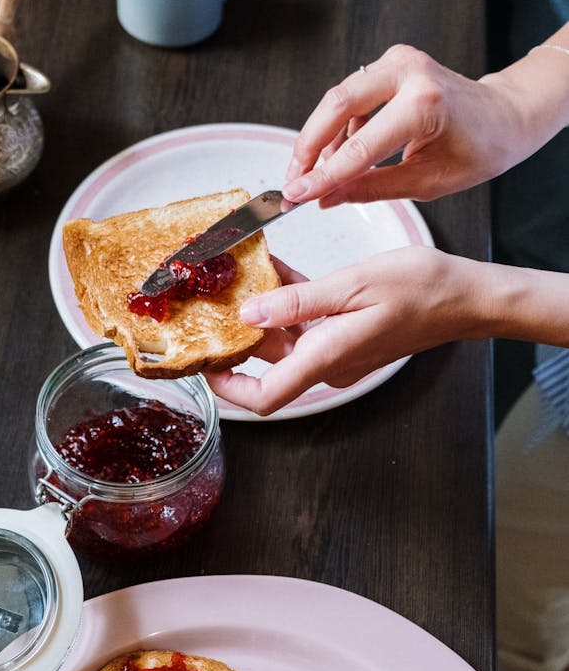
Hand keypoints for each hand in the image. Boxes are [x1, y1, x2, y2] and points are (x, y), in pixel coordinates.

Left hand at [207, 247, 486, 415]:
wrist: (466, 297)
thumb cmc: (421, 289)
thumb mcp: (352, 285)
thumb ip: (297, 301)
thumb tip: (251, 313)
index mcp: (326, 356)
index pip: (265, 397)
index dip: (228, 390)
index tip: (205, 366)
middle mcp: (329, 362)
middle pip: (269, 364)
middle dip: (238, 337)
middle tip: (213, 303)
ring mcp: (339, 351)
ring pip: (286, 340)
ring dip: (263, 313)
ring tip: (241, 276)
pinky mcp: (348, 337)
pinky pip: (307, 325)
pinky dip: (289, 303)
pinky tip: (277, 273)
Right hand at [281, 44, 530, 207]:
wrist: (506, 115)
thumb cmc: (480, 147)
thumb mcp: (427, 182)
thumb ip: (371, 188)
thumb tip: (326, 197)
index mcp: (425, 104)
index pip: (358, 147)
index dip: (323, 175)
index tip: (297, 195)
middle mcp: (408, 72)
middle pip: (335, 106)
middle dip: (308, 148)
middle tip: (294, 181)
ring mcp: (397, 61)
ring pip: (338, 99)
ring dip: (320, 139)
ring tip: (313, 175)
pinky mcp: (390, 63)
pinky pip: (351, 96)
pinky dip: (338, 127)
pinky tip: (337, 155)